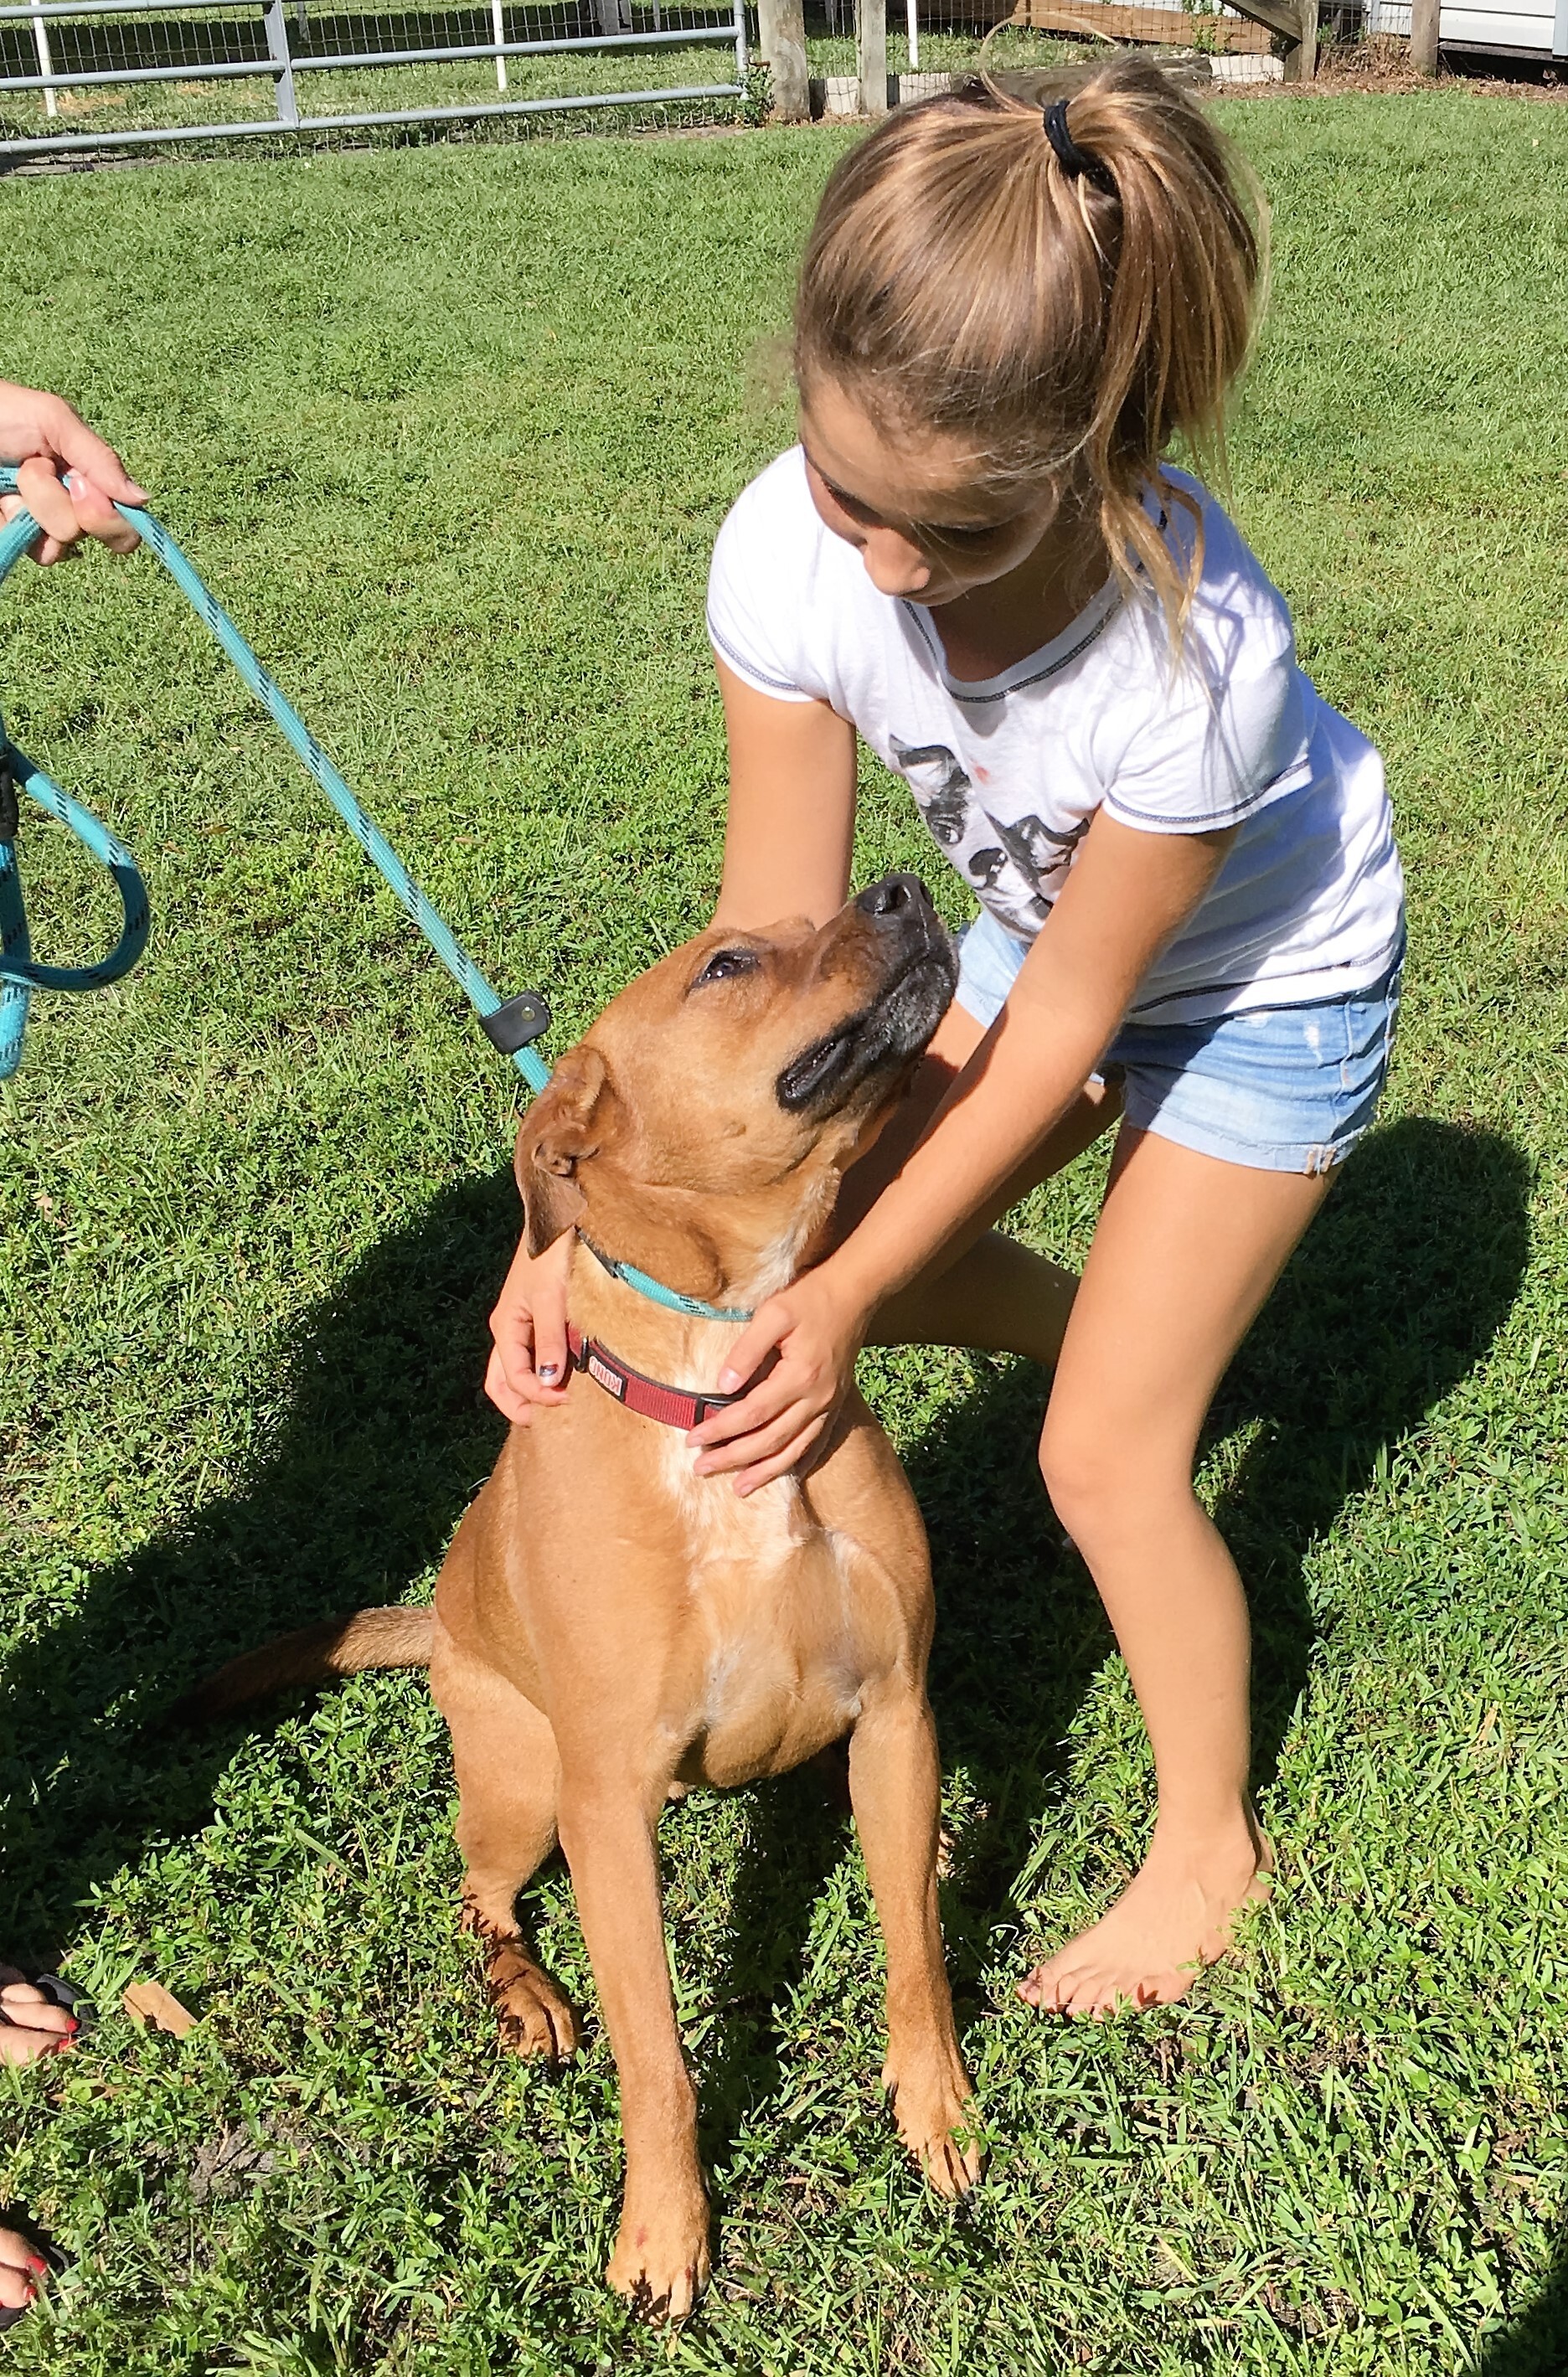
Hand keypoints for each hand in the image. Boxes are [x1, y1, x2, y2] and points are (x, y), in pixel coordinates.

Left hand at [0, 381, 146, 564]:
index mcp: (88, 481)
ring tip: (9, 480)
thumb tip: (143, 500)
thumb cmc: (2, 411)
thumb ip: (98, 457)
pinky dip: (10, 523)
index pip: (123, 524)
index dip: (109, 517)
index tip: (80, 487)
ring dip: (29, 507)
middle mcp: (69, 508)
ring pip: (56, 545)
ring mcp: (38, 526)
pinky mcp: (13, 538)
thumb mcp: (53, 419)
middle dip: (58, 502)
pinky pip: (26, 550)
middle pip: (89, 534)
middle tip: (33, 469)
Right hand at [484, 1230, 572, 1424]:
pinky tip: (568, 1375)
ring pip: (517, 1369)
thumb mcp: (552, 1299)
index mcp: (505, 1326)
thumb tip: (548, 1382)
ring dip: (532, 1390)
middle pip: (502, 1380)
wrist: (560, 1218)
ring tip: (559, 1403)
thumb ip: (550, 1341)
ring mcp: (523, 1324)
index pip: (512, 1377)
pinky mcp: (541, 1316)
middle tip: (547, 1421)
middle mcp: (510, 1329)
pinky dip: (546, 1370)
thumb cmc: (551, 1254)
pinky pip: (536, 1353)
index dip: (536, 1396)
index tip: (566, 1401)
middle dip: (520, 1404)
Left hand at [685, 1262, 871, 1494]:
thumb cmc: (809, 1299)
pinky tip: (784, 1474)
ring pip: (794, 1450)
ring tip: (738, 1488)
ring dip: (764, 1472)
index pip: (751, 1414)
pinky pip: (817, 1443)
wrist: (854, 1294)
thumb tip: (722, 1386)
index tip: (692, 1439)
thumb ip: (747, 1350)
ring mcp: (829, 1405)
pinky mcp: (835, 1404)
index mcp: (798, 1376)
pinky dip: (798, 1462)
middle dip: (733, 1458)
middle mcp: (816, 1399)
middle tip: (701, 1468)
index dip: (719, 1430)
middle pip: (769, 1440)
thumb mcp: (773, 1314)